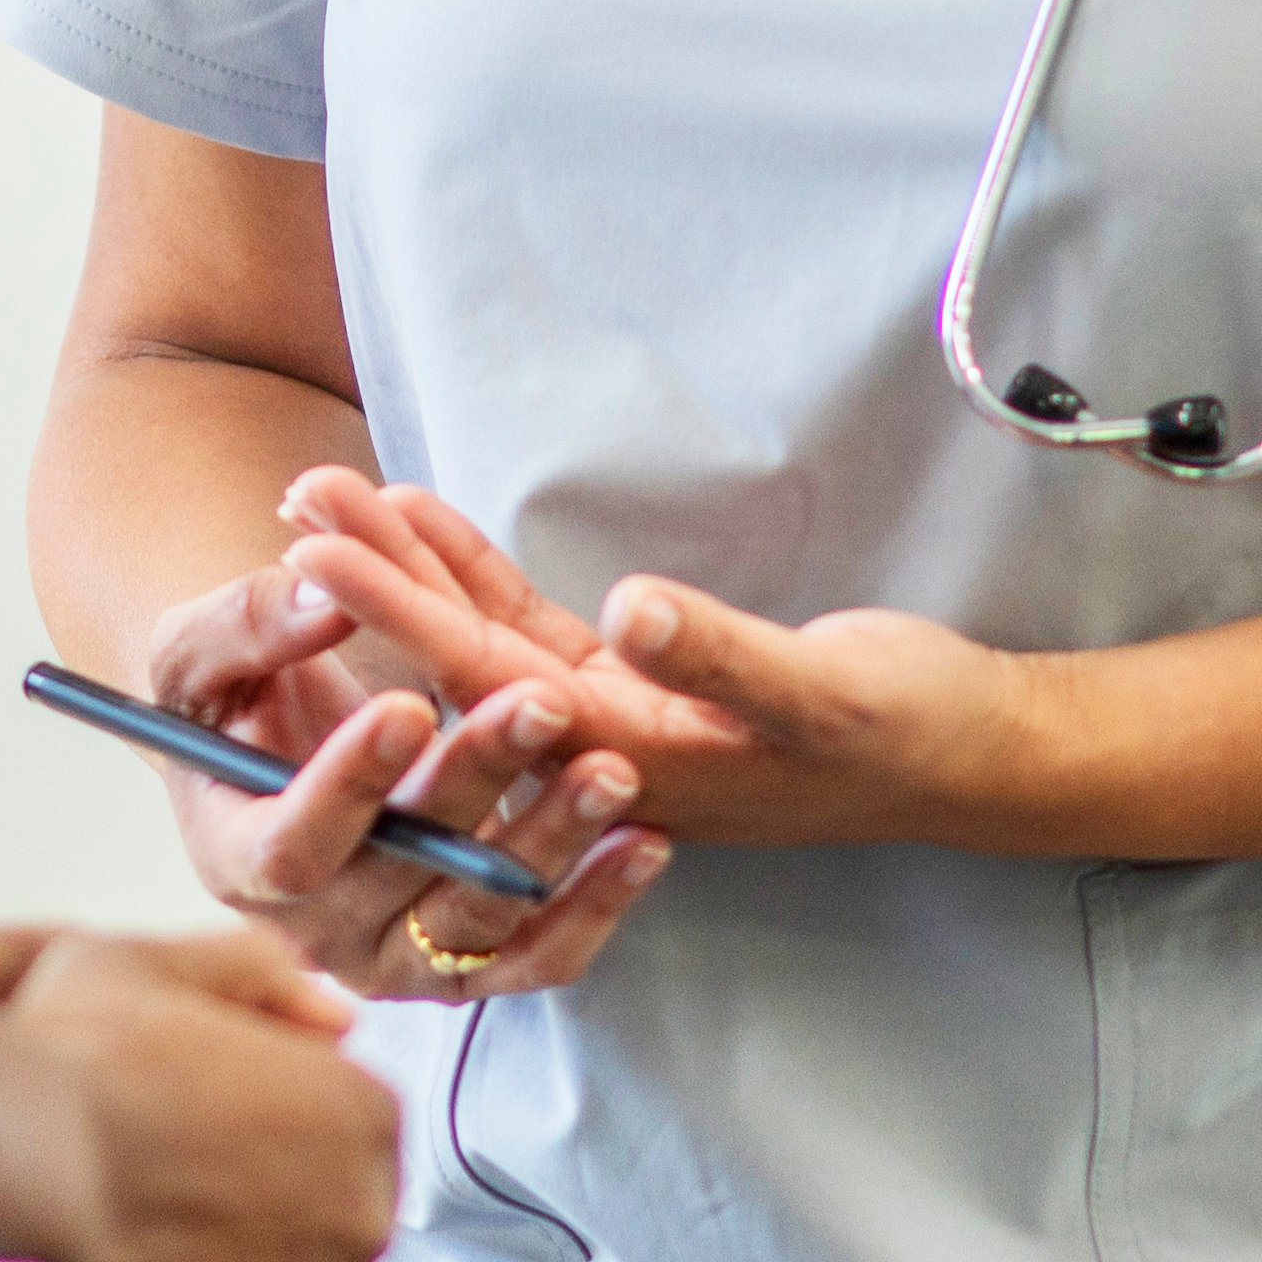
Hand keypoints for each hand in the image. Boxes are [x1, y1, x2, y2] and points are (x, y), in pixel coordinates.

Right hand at [0, 925, 397, 1261]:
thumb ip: (249, 969)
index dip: (267, 1101)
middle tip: (174, 1158)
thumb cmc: (78, 1058)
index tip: (199, 1104)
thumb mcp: (148, 966)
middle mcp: (370, 1204)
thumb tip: (326, 1005)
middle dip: (270, 1177)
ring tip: (158, 1215)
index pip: (343, 1108)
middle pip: (332, 1190)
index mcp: (363, 1104)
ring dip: (250, 1245)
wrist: (21, 1168)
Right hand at [131, 554, 664, 1002]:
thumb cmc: (230, 696)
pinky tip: (642, 843)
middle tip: (543, 703)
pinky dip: (596, 905)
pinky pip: (540, 958)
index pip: (290, 847)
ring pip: (483, 919)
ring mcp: (397, 957)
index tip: (408, 706)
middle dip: (477, 785)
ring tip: (612, 770)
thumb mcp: (203, 647)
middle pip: (404, 877)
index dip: (347, 785)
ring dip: (552, 842)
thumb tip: (320, 590)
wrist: (277, 749)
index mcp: (236, 860)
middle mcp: (316, 931)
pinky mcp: (470, 968)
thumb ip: (249, 620)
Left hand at [270, 472, 1061, 850]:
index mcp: (627, 765)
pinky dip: (475, 572)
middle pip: (456, 662)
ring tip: (326, 496)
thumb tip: (628, 617)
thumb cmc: (906, 730)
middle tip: (291, 501)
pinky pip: (530, 627)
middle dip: (372, 583)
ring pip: (483, 639)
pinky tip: (420, 516)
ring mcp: (609, 723)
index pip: (482, 685)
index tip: (317, 555)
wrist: (970, 753)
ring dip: (407, 570)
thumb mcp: (822, 692)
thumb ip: (720, 659)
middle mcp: (597, 755)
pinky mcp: (634, 689)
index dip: (399, 616)